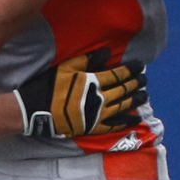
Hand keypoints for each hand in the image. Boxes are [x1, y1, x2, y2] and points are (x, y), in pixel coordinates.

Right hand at [14, 49, 147, 138]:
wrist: (34, 110)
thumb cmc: (49, 85)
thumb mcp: (66, 68)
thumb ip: (88, 60)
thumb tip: (107, 52)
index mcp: (92, 81)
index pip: (118, 74)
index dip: (131, 69)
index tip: (141, 66)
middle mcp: (98, 98)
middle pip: (123, 90)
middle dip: (136, 83)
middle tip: (145, 79)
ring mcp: (97, 115)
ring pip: (122, 106)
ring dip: (134, 100)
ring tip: (144, 95)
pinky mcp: (92, 127)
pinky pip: (113, 125)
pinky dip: (125, 122)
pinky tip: (135, 119)